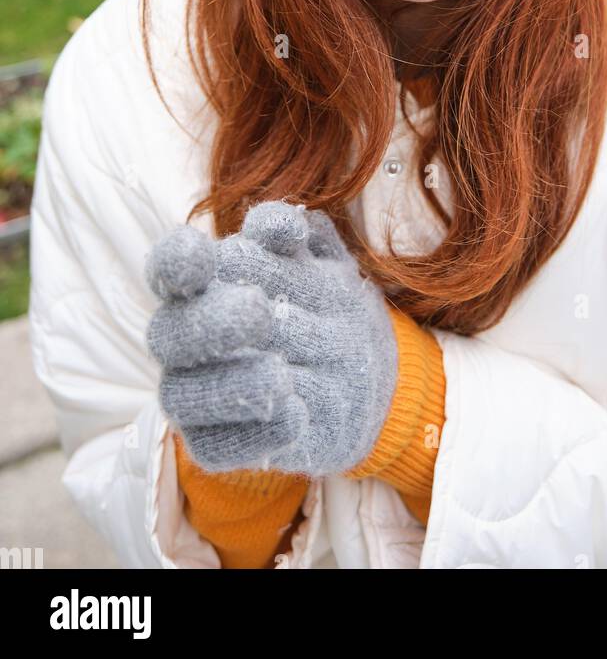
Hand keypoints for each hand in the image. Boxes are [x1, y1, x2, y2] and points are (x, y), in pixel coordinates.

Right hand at [145, 201, 398, 476]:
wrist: (367, 375)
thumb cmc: (324, 304)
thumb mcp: (319, 261)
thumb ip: (292, 236)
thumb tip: (271, 225)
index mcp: (203, 284)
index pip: (170, 268)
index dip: (175, 261)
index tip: (201, 254)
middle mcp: (189, 337)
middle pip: (170, 333)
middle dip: (209, 323)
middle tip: (259, 312)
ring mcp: (200, 392)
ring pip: (185, 394)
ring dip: (230, 384)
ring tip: (281, 376)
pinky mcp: (219, 442)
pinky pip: (217, 449)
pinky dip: (254, 433)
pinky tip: (295, 416)